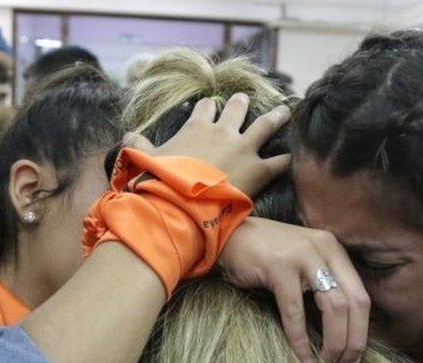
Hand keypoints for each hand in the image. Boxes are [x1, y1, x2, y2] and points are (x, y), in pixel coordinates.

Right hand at [122, 94, 290, 196]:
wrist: (182, 202)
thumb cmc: (162, 181)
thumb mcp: (144, 158)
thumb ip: (137, 145)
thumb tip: (128, 137)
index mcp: (197, 126)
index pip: (206, 109)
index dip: (210, 108)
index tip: (213, 106)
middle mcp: (223, 131)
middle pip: (237, 109)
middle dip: (241, 104)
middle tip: (245, 99)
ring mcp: (244, 148)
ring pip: (265, 125)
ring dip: (276, 117)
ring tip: (285, 111)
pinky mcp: (258, 170)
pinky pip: (279, 162)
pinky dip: (287, 159)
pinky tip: (294, 156)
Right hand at [219, 217, 369, 362]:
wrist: (227, 235)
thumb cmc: (264, 256)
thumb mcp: (303, 263)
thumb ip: (323, 284)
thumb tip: (342, 330)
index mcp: (334, 250)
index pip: (362, 296)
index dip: (362, 331)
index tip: (353, 356)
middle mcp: (324, 249)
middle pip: (355, 303)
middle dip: (353, 341)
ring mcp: (303, 256)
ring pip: (334, 307)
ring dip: (334, 343)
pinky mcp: (279, 267)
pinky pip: (296, 311)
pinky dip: (300, 339)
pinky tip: (303, 358)